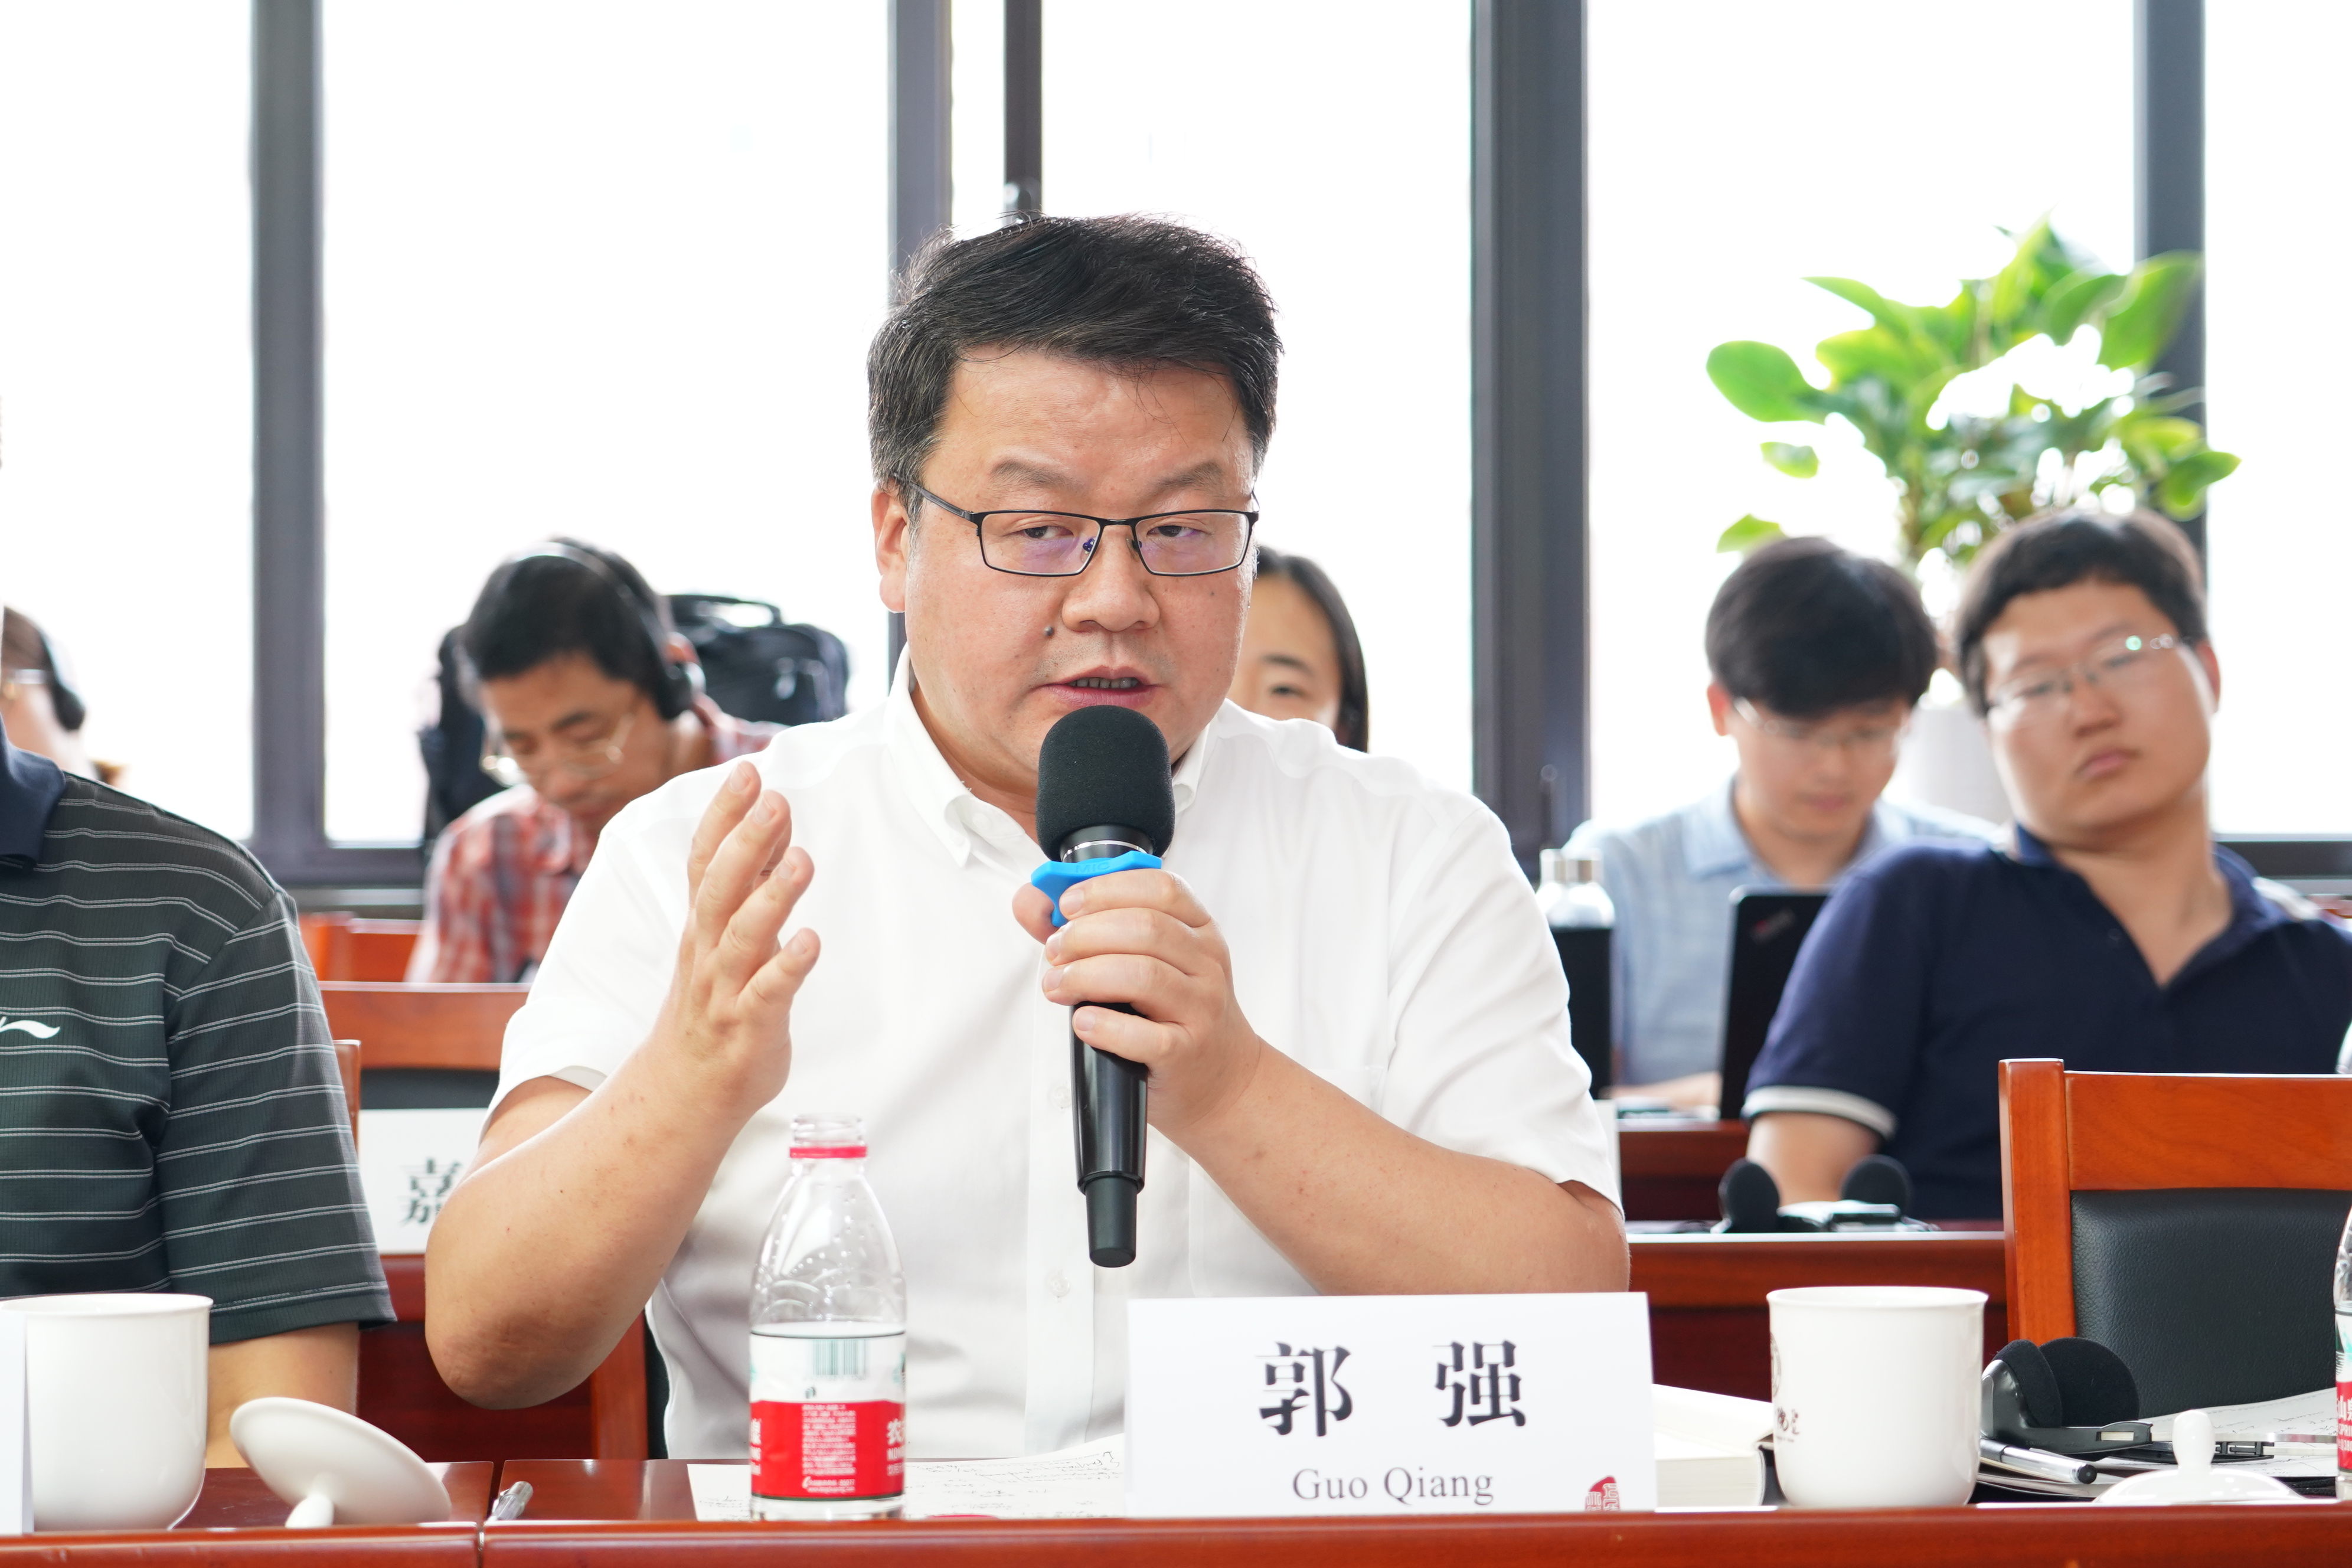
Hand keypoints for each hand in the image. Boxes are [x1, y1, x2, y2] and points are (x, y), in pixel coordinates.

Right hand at [650, 761, 819, 1113]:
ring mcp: (726, 988)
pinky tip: (811, 941)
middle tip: (774, 800)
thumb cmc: (717, 999)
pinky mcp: (750, 1026)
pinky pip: (768, 994)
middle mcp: (708, 949)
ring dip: (772, 898)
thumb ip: (751, 878)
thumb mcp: (728, 932)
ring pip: (743, 937)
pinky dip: (787, 967)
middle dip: (747, 843)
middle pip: (721, 888)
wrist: (686, 1090)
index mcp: (703, 923)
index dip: (723, 815)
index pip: (706, 859)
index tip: (747, 771)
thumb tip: (773, 817)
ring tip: (801, 860)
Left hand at [1012, 870, 1266, 1138]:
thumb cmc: (1171, 1012)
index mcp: (1198, 929)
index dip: (1107, 889)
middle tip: (1054, 951)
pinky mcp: (1186, 1052)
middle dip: (1086, 934)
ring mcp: (1200, 1008)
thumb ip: (1085, 927)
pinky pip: (1145, 1036)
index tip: (1067, 905)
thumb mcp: (1143, 960)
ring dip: (1086, 975)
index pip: (1161, 889)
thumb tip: (1032, 901)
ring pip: (1143, 975)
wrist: (1221, 1078)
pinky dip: (1105, 1026)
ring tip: (1057, 985)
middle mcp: (1206, 963)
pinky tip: (1083, 1023)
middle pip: (1145, 928)